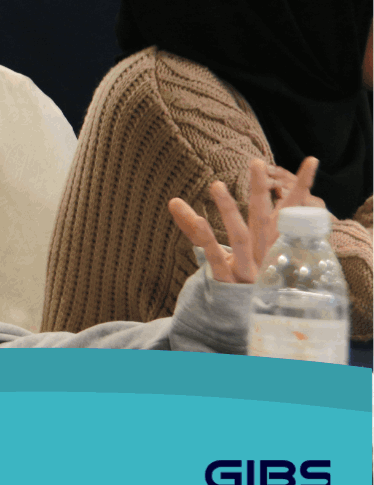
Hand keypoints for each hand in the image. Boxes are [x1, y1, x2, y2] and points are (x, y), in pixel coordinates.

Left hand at [168, 157, 320, 283]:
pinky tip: (198, 219)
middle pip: (264, 219)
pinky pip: (218, 258)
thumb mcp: (219, 252)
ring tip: (216, 185)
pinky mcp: (228, 282)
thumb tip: (172, 201)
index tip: (312, 160)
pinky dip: (207, 239)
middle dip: (260, 191)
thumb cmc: (231, 282)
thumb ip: (193, 227)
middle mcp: (264, 256)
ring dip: (229, 210)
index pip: (290, 213)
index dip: (301, 189)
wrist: (234, 324)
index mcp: (271, 246)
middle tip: (256, 162)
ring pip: (240, 236)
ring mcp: (247, 270)